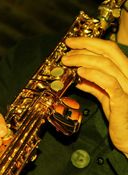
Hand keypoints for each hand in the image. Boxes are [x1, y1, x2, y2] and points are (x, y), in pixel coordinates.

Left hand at [62, 37, 127, 154]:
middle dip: (86, 45)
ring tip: (67, 60)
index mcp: (125, 73)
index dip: (91, 42)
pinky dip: (94, 75)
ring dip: (84, 59)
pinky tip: (80, 72)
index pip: (110, 50)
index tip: (72, 42)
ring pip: (107, 65)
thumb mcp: (106, 98)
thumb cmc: (119, 117)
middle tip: (67, 46)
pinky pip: (109, 83)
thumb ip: (95, 86)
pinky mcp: (123, 101)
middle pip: (109, 52)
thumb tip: (79, 77)